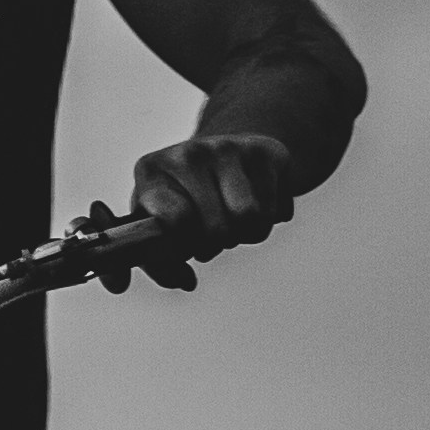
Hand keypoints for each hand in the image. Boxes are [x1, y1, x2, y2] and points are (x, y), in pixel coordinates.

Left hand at [123, 130, 300, 291]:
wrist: (217, 156)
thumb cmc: (181, 199)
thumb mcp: (156, 227)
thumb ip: (158, 264)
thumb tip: (186, 282)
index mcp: (151, 171)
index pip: (176, 220)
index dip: (187, 247)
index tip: (187, 248)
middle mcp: (188, 154)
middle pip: (218, 228)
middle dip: (218, 245)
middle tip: (213, 236)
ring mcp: (228, 147)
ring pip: (252, 218)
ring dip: (247, 235)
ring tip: (233, 224)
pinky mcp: (267, 151)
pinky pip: (277, 210)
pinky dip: (270, 221)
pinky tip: (256, 205)